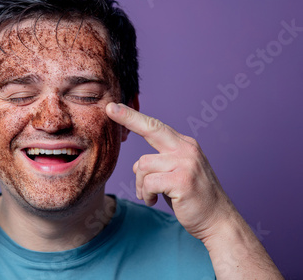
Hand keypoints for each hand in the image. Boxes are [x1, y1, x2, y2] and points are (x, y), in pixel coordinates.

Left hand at [106, 102, 235, 240]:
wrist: (218, 221)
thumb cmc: (192, 199)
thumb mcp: (175, 175)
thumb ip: (158, 165)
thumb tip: (137, 165)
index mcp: (184, 145)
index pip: (155, 126)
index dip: (133, 116)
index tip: (113, 107)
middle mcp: (186, 149)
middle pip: (151, 128)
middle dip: (128, 118)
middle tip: (109, 108)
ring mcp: (186, 163)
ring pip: (143, 165)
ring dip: (140, 184)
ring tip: (149, 195)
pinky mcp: (182, 180)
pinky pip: (148, 183)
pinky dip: (146, 194)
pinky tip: (154, 200)